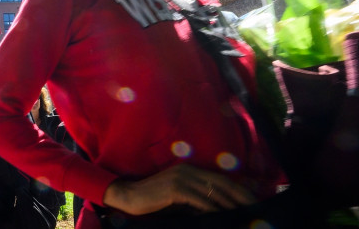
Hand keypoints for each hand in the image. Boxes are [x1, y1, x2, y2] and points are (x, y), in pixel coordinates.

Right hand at [102, 165, 256, 215]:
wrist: (130, 196)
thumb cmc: (155, 199)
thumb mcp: (180, 195)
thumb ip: (197, 197)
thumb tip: (218, 208)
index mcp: (190, 170)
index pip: (221, 179)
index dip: (239, 190)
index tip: (254, 202)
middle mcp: (188, 170)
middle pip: (222, 183)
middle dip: (241, 197)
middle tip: (256, 209)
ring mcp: (181, 178)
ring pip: (213, 192)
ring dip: (230, 205)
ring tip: (244, 215)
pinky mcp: (175, 189)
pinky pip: (200, 201)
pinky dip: (212, 209)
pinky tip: (222, 217)